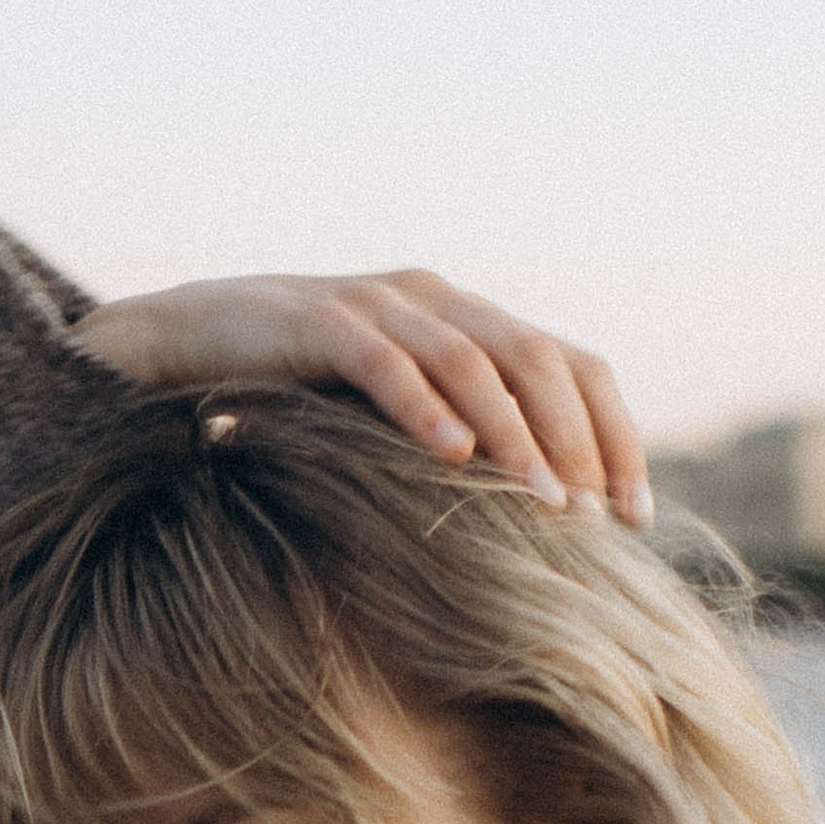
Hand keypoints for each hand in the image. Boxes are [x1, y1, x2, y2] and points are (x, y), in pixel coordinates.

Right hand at [71, 272, 651, 524]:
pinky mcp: (315, 322)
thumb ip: (463, 439)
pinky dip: (423, 409)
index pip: (571, 363)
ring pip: (471, 362)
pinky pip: (383, 364)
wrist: (187, 340)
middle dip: (577, 443)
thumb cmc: (300, 393)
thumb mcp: (397, 414)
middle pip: (536, 359)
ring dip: (517, 438)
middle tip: (596, 522)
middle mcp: (432, 299)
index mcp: (468, 318)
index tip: (637, 516)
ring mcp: (375, 304)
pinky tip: (453, 458)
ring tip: (547, 507)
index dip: (614, 435)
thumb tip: (545, 524)